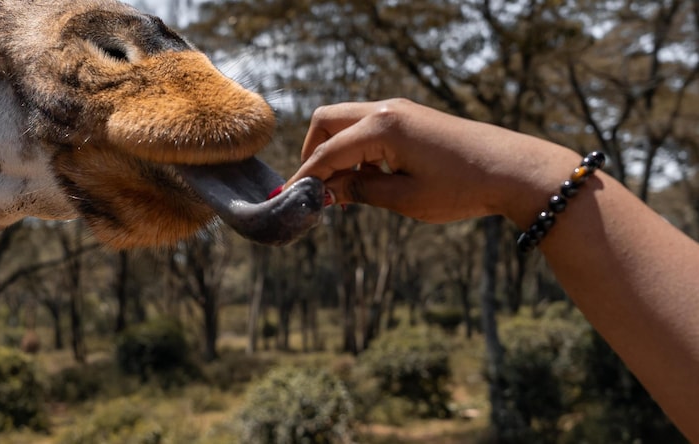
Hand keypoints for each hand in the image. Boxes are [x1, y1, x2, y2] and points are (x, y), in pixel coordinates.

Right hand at [286, 99, 581, 226]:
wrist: (515, 171)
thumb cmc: (462, 187)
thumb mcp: (405, 198)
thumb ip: (360, 191)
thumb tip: (327, 192)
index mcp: (382, 128)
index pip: (327, 151)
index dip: (307, 177)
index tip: (290, 198)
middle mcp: (387, 111)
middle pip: (327, 122)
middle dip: (314, 153)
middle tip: (315, 187)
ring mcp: (401, 111)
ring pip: (348, 122)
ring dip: (338, 152)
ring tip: (349, 191)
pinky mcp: (413, 119)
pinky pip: (370, 127)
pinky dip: (359, 149)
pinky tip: (374, 179)